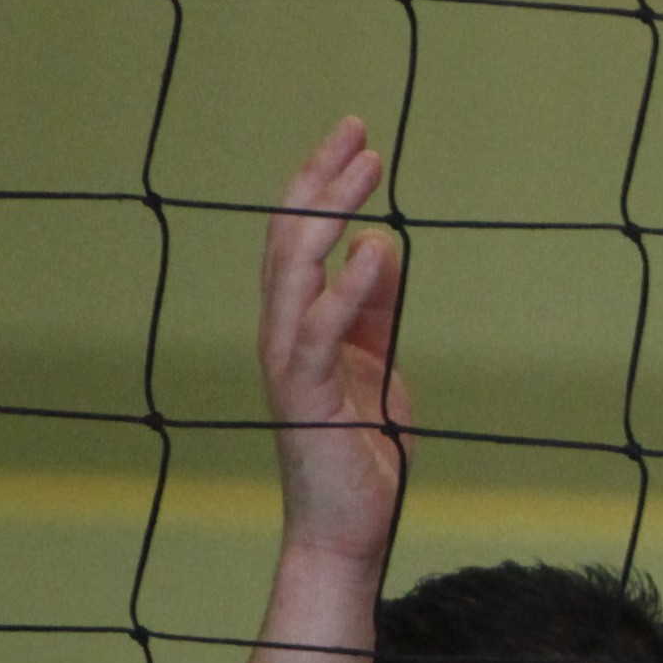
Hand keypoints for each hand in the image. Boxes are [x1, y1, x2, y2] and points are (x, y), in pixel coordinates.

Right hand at [259, 116, 411, 566]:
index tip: (356, 140)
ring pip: (296, 267)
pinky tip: (372, 249)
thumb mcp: (379, 368)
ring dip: (331, 212)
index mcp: (297, 325)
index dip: (323, 184)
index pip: (300, 238)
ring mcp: (289, 362)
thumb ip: (376, 313)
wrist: (348, 531)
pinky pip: (323, 330)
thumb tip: (380, 249)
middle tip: (359, 130)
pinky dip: (348, 288)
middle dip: (322, 178)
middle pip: (291, 236)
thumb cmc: (362, 455)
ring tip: (368, 168)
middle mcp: (282, 334)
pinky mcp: (307, 394)